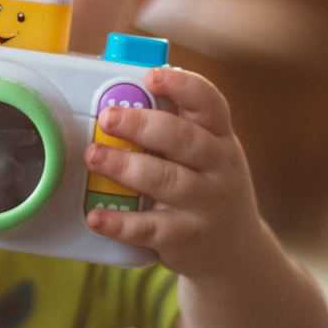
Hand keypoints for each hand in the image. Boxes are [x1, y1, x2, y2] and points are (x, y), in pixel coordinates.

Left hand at [83, 67, 262, 278]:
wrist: (235, 251)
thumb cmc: (206, 185)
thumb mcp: (206, 152)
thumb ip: (174, 124)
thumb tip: (121, 90)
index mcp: (220, 137)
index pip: (209, 103)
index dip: (182, 86)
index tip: (152, 76)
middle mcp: (218, 167)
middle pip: (183, 139)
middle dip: (142, 125)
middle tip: (107, 117)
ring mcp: (205, 204)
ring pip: (166, 180)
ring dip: (125, 166)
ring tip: (92, 155)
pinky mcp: (185, 238)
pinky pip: (149, 228)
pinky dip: (120, 223)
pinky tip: (96, 215)